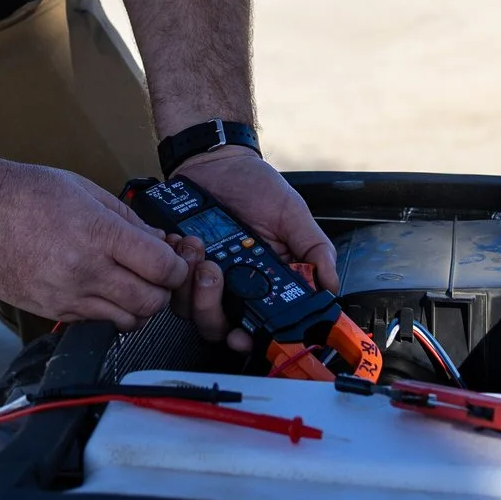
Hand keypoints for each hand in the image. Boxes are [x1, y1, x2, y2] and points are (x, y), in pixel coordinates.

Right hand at [0, 155, 188, 328]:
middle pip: (152, 303)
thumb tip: (159, 242)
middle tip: (157, 275)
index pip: (163, 268)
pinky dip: (108, 312)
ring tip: (129, 285)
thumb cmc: (24, 192)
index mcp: (98, 235)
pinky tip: (99, 290)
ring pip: (127, 322)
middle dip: (163, 291)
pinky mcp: (49, 311)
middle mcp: (85, 272)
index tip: (173, 259)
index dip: (177, 267)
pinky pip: (95, 323)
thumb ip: (127, 220)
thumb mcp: (84, 190)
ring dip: (138, 307)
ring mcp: (66, 297)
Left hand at [167, 147, 338, 344]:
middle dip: (211, 307)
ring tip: (197, 247)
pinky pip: (169, 284)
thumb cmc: (257, 187)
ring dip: (190, 285)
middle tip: (213, 272)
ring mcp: (203, 280)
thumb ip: (314, 248)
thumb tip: (331, 284)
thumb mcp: (293, 214)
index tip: (242, 334)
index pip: (260, 325)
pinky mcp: (179, 266)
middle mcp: (234, 288)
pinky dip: (172, 265)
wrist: (217, 162)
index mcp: (265, 284)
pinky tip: (180, 242)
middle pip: (219, 326)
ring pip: (190, 311)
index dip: (250, 337)